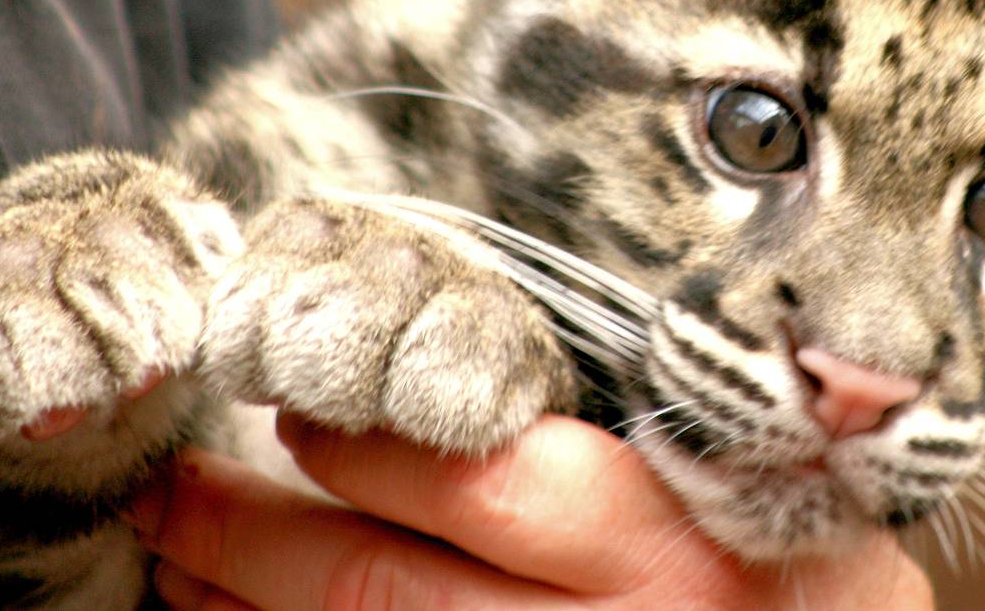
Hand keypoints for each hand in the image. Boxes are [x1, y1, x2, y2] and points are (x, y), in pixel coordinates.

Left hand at [127, 413, 934, 609]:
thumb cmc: (814, 581)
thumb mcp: (762, 492)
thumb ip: (638, 444)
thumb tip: (465, 398)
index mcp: (664, 545)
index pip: (477, 480)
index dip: (365, 442)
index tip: (297, 409)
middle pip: (382, 586)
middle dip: (252, 537)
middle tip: (171, 488)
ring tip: (182, 567)